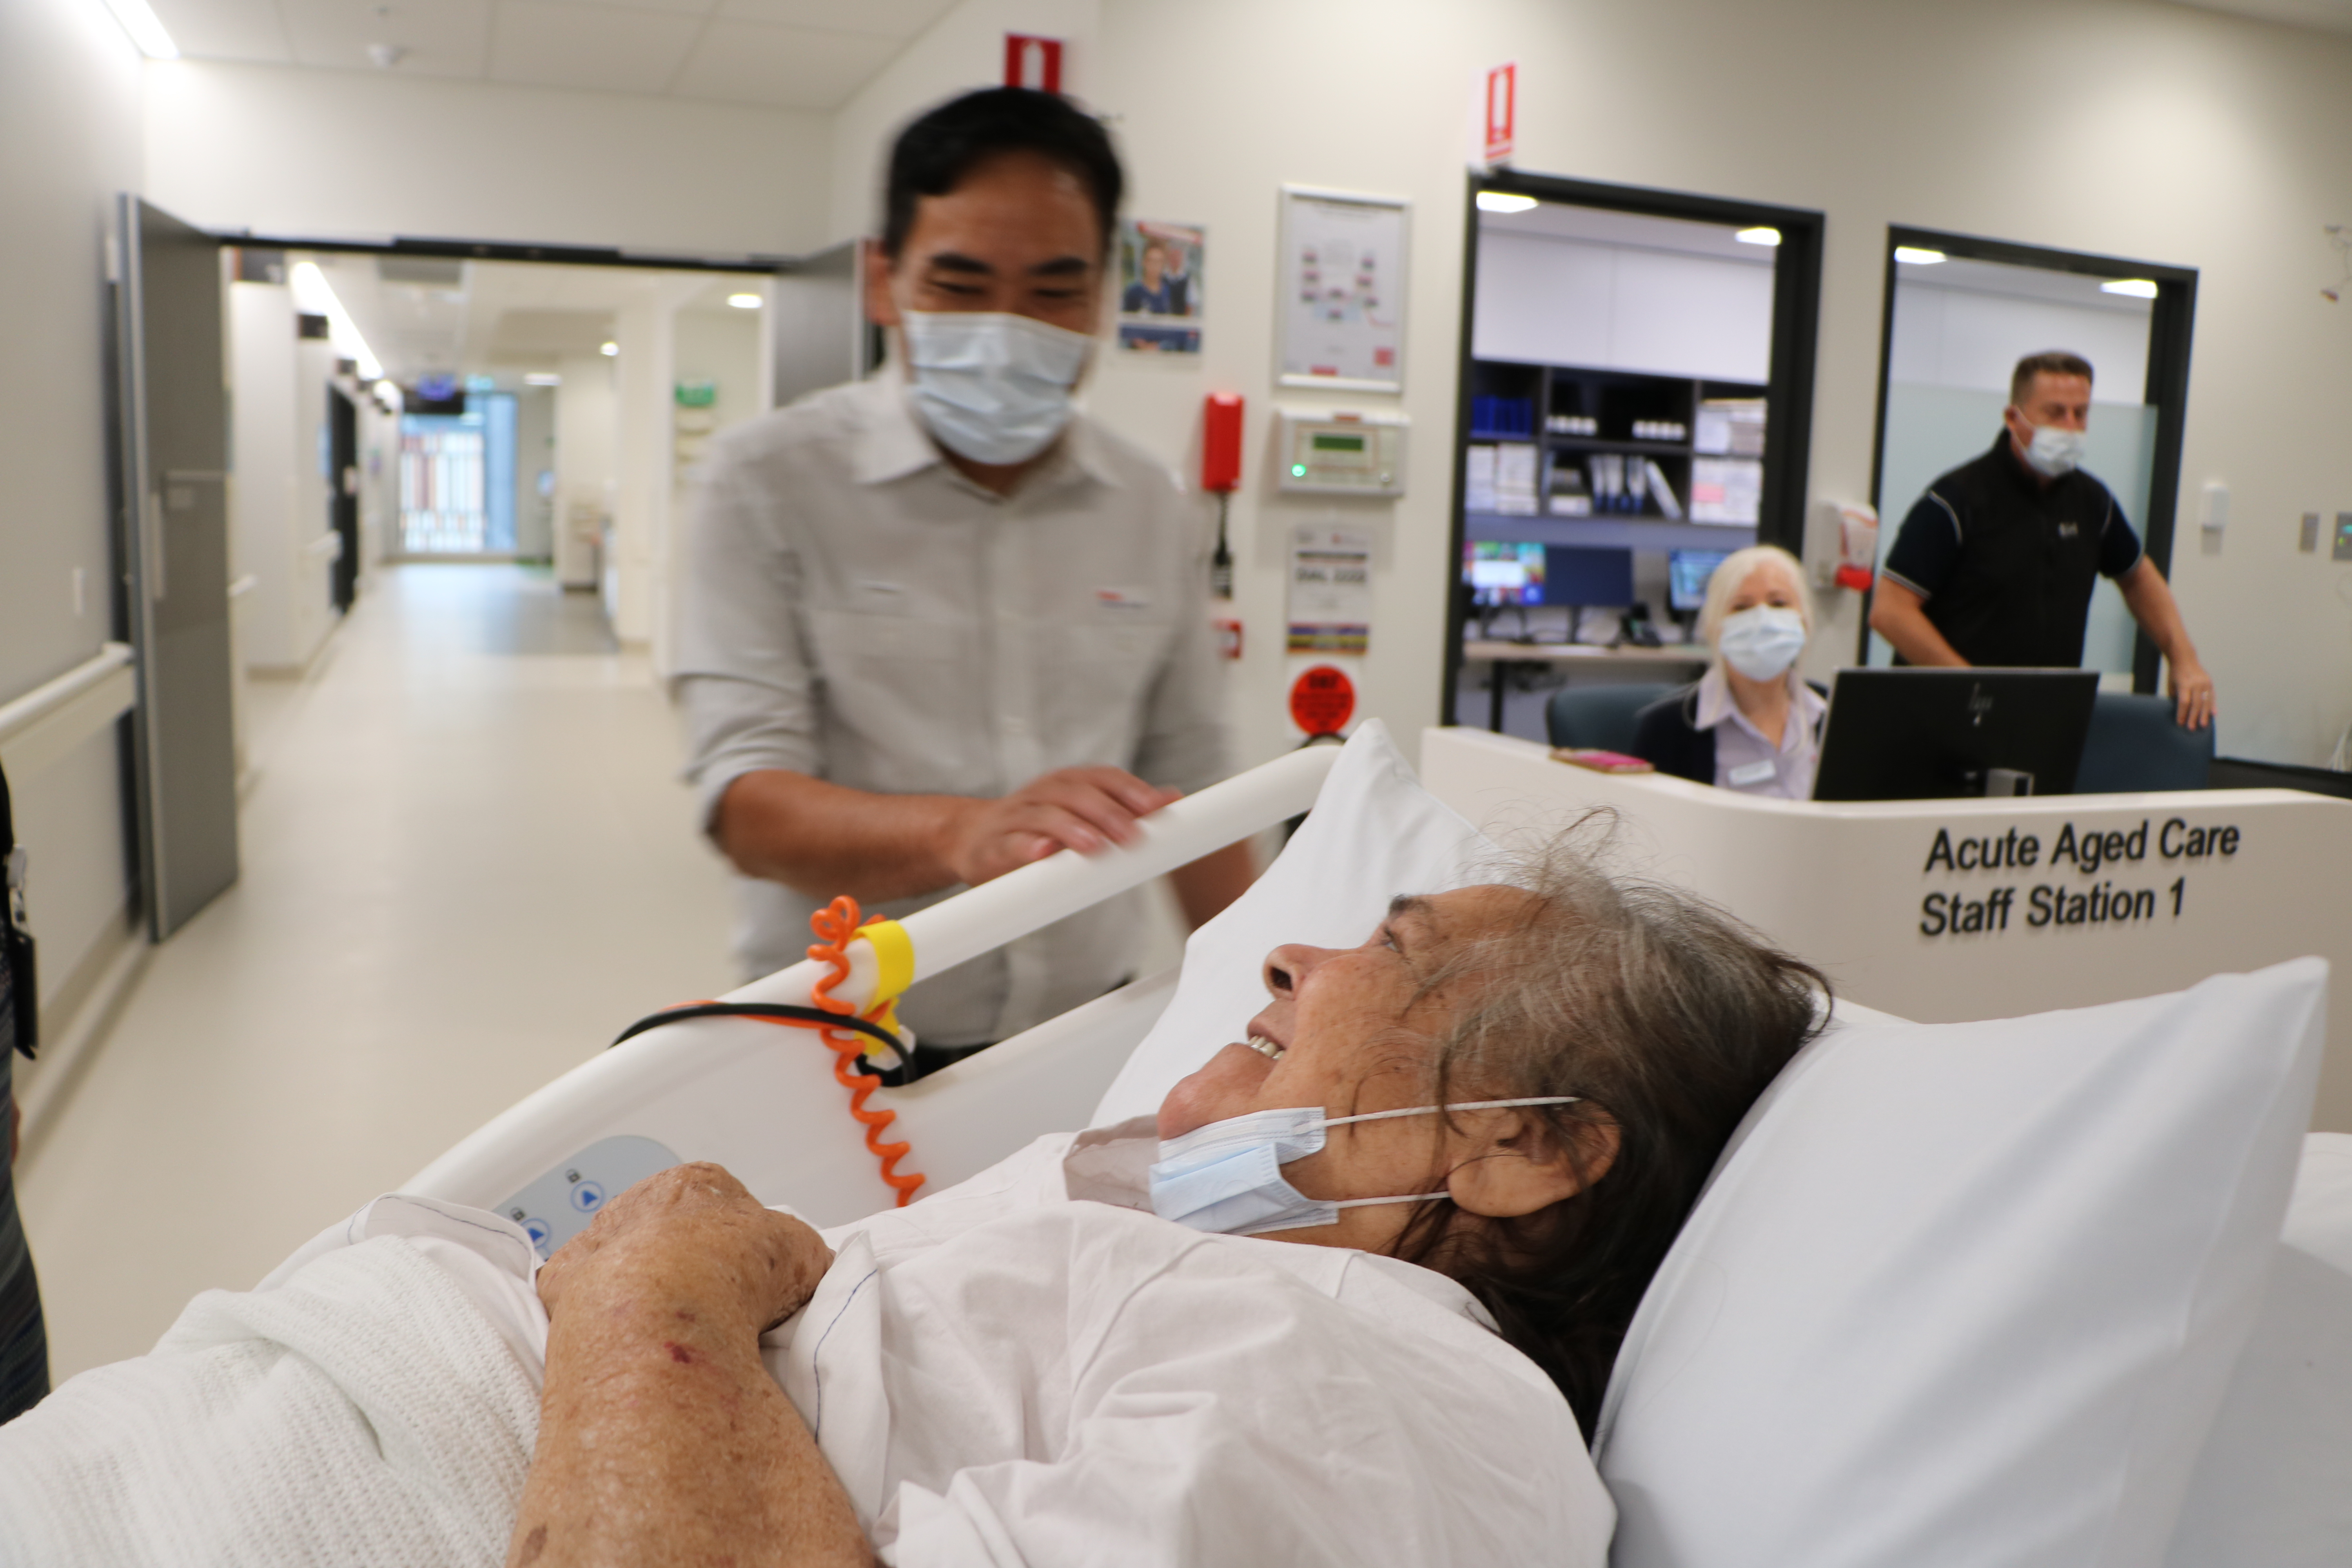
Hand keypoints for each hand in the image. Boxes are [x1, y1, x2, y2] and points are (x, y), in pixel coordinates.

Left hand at [538, 1163, 831, 1336]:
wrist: (664, 1310)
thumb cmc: (734, 1270)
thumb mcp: (803, 1253)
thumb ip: (805, 1253)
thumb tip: (808, 1270)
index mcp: (697, 1184)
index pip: (720, 1206)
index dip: (738, 1246)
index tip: (747, 1282)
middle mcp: (641, 1201)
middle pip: (667, 1232)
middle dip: (684, 1264)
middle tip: (710, 1310)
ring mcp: (597, 1242)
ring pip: (620, 1261)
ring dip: (638, 1289)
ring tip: (667, 1333)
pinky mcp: (560, 1285)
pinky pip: (577, 1295)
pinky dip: (595, 1316)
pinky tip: (620, 1340)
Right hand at [940, 766, 1179, 886]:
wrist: (971, 839)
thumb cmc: (1036, 829)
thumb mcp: (1079, 814)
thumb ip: (1122, 808)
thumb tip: (1171, 798)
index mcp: (1066, 784)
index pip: (1102, 777)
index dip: (1130, 790)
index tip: (1157, 807)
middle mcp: (1042, 793)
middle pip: (1076, 794)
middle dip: (1107, 813)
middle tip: (1132, 836)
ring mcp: (1015, 817)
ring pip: (1044, 815)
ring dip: (1071, 828)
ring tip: (1094, 846)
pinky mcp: (992, 846)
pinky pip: (1009, 843)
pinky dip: (1026, 847)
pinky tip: (1042, 853)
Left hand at [2169, 660, 2216, 729]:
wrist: (2185, 658)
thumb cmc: (2175, 673)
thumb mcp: (2172, 684)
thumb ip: (2176, 697)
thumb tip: (2180, 712)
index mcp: (2184, 684)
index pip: (2184, 702)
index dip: (2182, 714)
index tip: (2180, 723)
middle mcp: (2196, 684)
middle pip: (2196, 704)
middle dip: (2193, 717)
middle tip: (2191, 728)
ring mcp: (2205, 683)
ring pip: (2206, 702)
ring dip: (2204, 715)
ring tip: (2203, 725)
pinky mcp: (2210, 683)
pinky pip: (2212, 697)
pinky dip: (2212, 706)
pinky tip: (2213, 714)